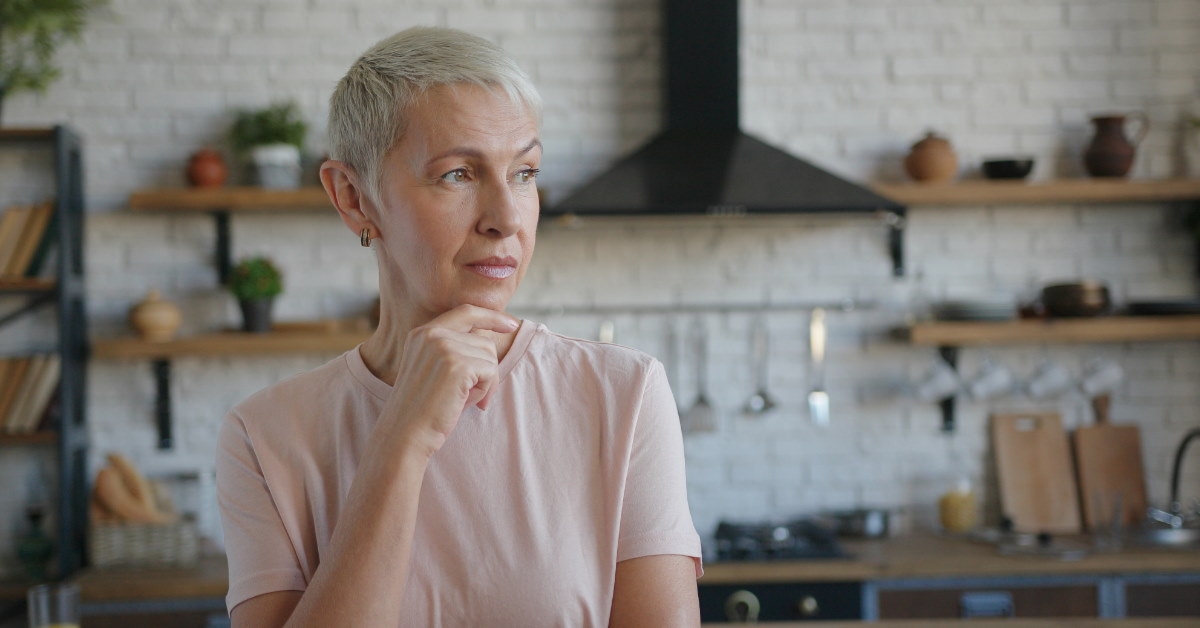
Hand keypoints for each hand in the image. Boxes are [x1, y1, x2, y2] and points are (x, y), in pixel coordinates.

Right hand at [379, 305, 518, 455]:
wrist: (405, 434)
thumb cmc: (423, 409)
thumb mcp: (434, 369)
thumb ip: (454, 349)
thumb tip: (490, 339)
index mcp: (422, 333)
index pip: (466, 312)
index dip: (491, 316)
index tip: (510, 324)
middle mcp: (431, 334)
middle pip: (484, 340)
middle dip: (486, 370)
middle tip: (471, 395)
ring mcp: (443, 347)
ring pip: (490, 356)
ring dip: (484, 382)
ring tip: (462, 398)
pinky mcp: (457, 365)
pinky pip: (490, 371)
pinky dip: (484, 390)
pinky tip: (464, 402)